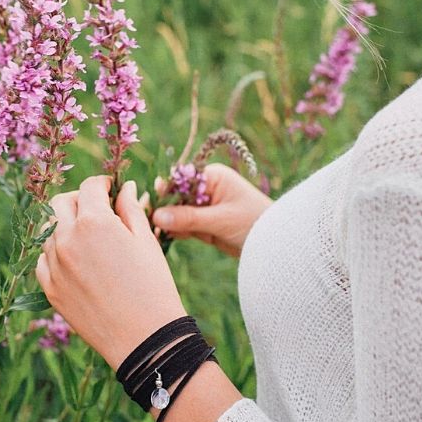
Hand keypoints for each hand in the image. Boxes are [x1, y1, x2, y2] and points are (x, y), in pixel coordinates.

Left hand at [35, 175, 187, 370]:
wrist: (144, 338)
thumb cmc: (153, 285)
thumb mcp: (146, 240)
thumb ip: (131, 208)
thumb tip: (125, 187)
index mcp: (95, 222)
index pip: (89, 187)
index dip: (103, 184)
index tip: (111, 189)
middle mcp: (67, 239)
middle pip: (61, 203)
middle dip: (79, 200)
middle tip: (97, 209)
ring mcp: (54, 265)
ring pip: (49, 230)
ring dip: (66, 226)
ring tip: (90, 238)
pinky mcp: (50, 289)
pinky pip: (43, 260)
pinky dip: (56, 253)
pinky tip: (77, 260)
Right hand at [149, 163, 272, 257]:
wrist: (277, 245)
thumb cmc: (254, 223)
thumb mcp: (220, 220)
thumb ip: (188, 218)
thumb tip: (157, 216)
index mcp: (213, 176)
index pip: (181, 179)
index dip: (164, 191)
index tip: (149, 203)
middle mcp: (207, 188)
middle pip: (176, 196)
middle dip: (163, 208)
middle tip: (145, 220)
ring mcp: (206, 206)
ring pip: (178, 212)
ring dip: (167, 222)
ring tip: (150, 232)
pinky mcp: (206, 224)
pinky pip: (184, 225)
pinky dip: (176, 231)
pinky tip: (163, 238)